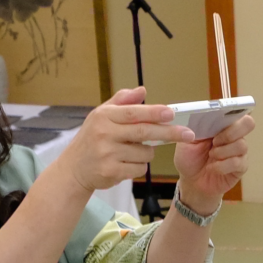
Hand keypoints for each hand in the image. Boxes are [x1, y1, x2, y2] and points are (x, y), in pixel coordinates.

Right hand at [58, 86, 194, 193]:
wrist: (74, 168)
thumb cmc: (92, 139)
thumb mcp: (101, 116)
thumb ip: (122, 102)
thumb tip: (142, 90)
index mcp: (103, 116)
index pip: (133, 113)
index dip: (154, 113)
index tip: (171, 113)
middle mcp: (104, 134)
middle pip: (144, 133)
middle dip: (169, 133)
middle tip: (188, 134)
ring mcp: (107, 154)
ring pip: (145, 154)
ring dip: (146, 153)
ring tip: (130, 152)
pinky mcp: (111, 172)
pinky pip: (139, 169)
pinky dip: (138, 167)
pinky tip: (125, 164)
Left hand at [173, 112, 253, 213]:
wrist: (191, 181)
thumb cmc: (190, 159)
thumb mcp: (186, 139)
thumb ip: (194, 126)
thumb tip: (203, 115)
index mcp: (221, 124)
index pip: (237, 110)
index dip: (234, 110)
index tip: (220, 119)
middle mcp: (234, 136)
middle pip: (248, 123)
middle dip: (230, 132)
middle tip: (215, 141)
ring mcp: (239, 152)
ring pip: (241, 145)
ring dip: (222, 151)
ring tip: (211, 155)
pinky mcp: (240, 168)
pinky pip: (237, 162)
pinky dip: (222, 166)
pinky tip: (212, 167)